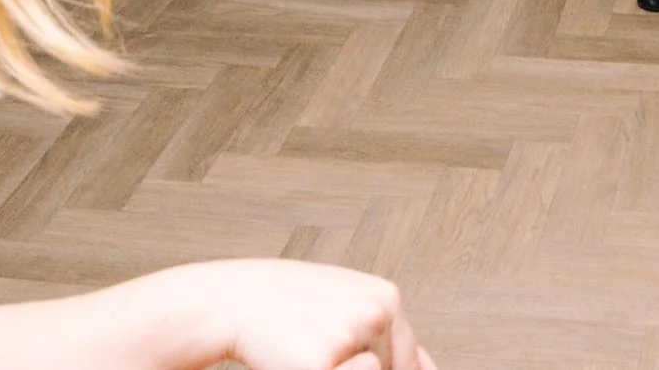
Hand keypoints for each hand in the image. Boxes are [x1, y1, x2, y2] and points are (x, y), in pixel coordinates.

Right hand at [182, 260, 432, 369]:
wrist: (232, 300)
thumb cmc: (286, 304)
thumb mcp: (345, 303)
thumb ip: (385, 331)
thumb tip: (427, 368)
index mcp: (385, 296)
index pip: (410, 360)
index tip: (358, 360)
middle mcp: (375, 312)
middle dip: (356, 366)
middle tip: (321, 347)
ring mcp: (350, 336)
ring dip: (336, 367)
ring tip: (307, 348)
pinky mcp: (322, 363)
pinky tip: (296, 356)